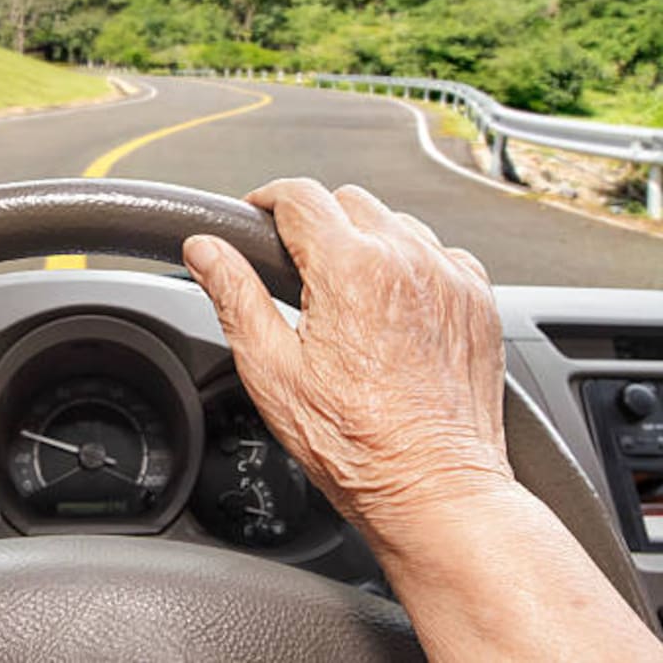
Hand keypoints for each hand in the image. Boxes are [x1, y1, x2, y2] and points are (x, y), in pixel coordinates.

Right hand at [183, 179, 511, 549]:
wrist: (433, 487)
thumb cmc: (355, 444)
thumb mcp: (271, 370)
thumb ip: (234, 296)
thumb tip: (205, 251)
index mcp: (350, 269)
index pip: (299, 195)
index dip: (265, 200)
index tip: (255, 216)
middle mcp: (407, 260)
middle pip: (347, 201)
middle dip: (314, 221)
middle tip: (293, 266)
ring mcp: (450, 277)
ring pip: (395, 223)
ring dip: (364, 241)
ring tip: (343, 293)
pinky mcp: (478, 300)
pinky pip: (439, 253)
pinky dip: (411, 265)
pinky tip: (391, 308)